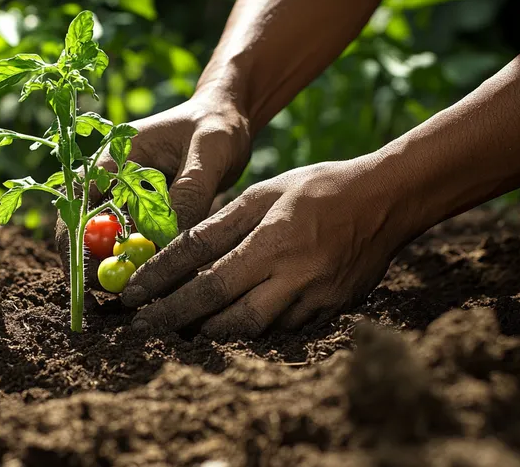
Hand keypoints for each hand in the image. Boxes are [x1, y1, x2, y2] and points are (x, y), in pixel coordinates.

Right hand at [55, 95, 252, 287]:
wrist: (228, 118)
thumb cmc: (217, 125)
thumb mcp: (209, 151)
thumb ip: (189, 193)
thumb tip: (171, 241)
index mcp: (115, 156)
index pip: (80, 202)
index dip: (79, 242)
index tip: (93, 275)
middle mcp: (113, 179)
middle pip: (87, 228)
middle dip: (96, 264)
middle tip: (119, 295)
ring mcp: (127, 197)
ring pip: (111, 241)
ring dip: (122, 266)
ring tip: (143, 292)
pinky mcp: (146, 212)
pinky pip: (137, 243)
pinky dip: (146, 261)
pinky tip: (164, 278)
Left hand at [120, 156, 414, 337]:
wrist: (387, 200)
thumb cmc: (318, 188)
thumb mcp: (264, 192)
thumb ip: (222, 225)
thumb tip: (178, 252)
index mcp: (274, 239)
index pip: (204, 271)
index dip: (164, 285)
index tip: (132, 296)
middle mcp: (294, 275)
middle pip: (225, 314)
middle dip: (179, 321)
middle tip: (146, 325)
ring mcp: (316, 299)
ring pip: (251, 331)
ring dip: (210, 332)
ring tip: (179, 327)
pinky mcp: (330, 311)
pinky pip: (280, 331)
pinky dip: (248, 330)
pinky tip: (226, 324)